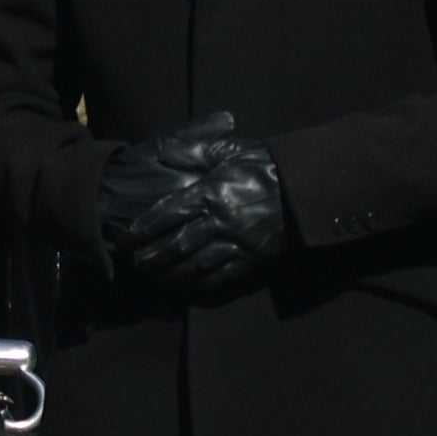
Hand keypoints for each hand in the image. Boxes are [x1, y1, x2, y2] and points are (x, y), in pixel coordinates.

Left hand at [104, 126, 294, 301]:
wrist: (306, 187)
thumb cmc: (265, 164)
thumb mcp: (230, 149)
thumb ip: (195, 150)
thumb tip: (164, 151)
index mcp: (211, 192)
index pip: (170, 212)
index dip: (147, 226)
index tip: (130, 236)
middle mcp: (219, 220)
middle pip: (178, 243)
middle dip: (154, 255)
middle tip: (136, 263)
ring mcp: (236, 242)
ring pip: (197, 264)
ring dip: (173, 273)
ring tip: (156, 277)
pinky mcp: (252, 258)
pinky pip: (222, 275)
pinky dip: (202, 283)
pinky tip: (189, 286)